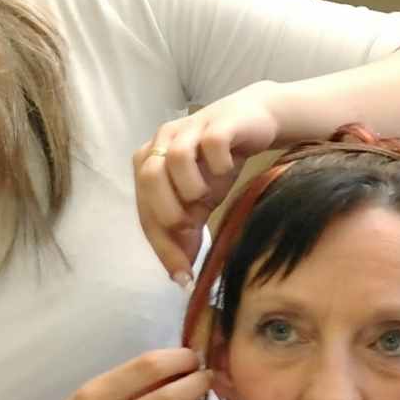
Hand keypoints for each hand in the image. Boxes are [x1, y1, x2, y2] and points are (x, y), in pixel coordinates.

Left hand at [133, 84, 284, 284]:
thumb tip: (181, 277)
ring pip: (175, 157)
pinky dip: (218, 163)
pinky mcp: (218, 122)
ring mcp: (190, 127)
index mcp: (149, 161)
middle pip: (149, 178)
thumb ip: (186, 232)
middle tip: (190, 227)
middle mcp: (163, 140)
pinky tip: (227, 169)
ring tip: (208, 197)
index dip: (161, 244)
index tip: (181, 275)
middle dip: (167, 211)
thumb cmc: (218, 164)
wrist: (254, 123)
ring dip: (190, 186)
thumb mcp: (200, 202)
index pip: (144, 208)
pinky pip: (211, 143)